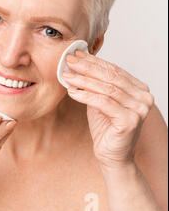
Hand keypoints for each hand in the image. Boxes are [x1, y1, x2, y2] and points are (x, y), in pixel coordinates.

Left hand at [63, 50, 153, 168]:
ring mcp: (139, 109)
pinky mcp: (129, 120)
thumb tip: (78, 63)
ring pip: (106, 88)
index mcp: (139, 90)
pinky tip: (72, 92)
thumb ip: (95, 85)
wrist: (111, 155)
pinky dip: (85, 96)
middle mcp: (143, 97)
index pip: (114, 70)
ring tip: (66, 76)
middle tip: (69, 61)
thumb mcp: (99, 101)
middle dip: (87, 67)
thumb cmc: (105, 128)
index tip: (76, 54)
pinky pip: (103, 103)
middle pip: (111, 77)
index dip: (94, 61)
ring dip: (83, 81)